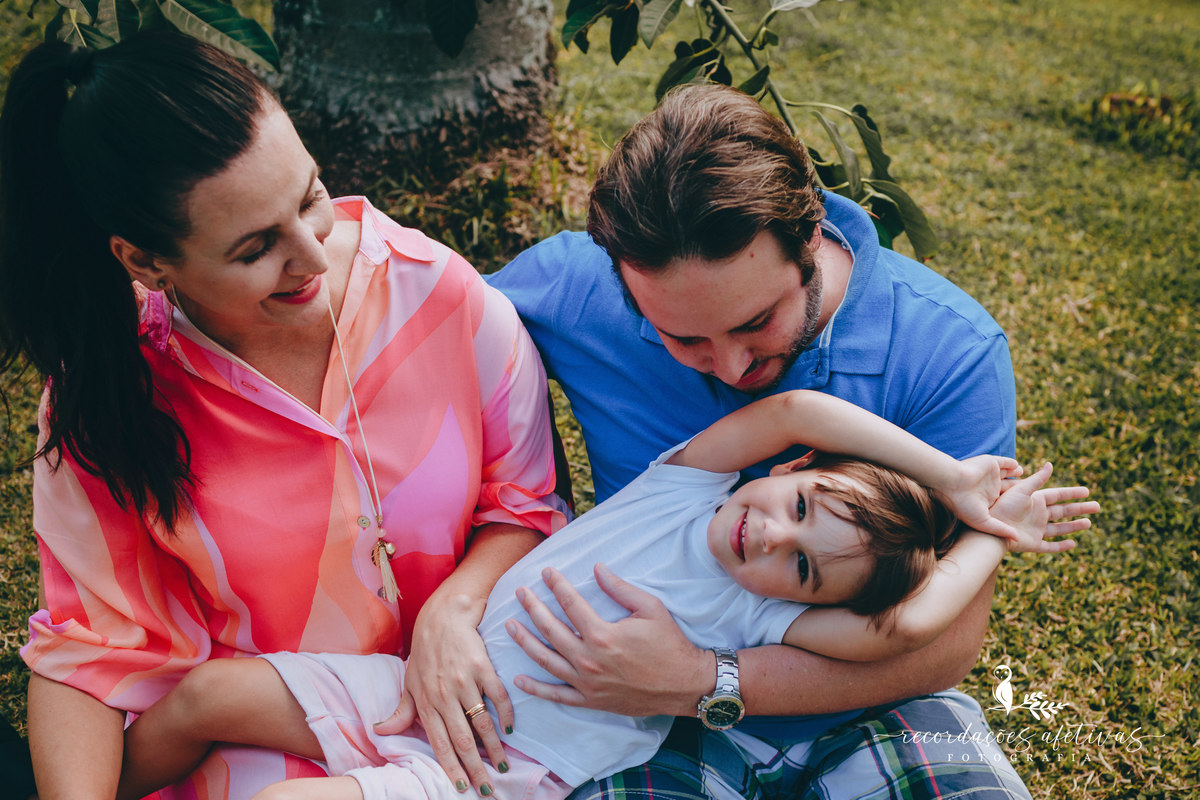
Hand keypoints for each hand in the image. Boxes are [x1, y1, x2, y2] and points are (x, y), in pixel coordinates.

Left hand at [374, 592, 512, 795]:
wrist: (443, 616)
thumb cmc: (425, 651)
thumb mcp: (410, 681)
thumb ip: (401, 711)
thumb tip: (380, 732)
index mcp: (426, 702)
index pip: (439, 743)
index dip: (451, 767)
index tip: (462, 787)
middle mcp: (444, 694)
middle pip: (462, 739)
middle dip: (475, 767)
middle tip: (486, 788)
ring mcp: (463, 681)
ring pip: (481, 722)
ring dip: (494, 747)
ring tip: (502, 765)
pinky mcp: (482, 666)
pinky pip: (497, 696)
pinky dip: (505, 715)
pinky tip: (510, 729)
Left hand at [505, 563, 711, 716]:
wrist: (684, 685)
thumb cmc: (670, 644)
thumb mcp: (651, 608)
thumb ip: (620, 588)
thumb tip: (597, 567)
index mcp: (603, 634)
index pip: (571, 604)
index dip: (556, 585)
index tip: (545, 572)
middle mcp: (589, 659)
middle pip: (550, 629)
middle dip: (532, 608)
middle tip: (519, 593)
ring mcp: (587, 683)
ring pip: (546, 660)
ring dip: (525, 642)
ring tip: (509, 626)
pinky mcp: (591, 701)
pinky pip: (557, 696)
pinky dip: (536, 688)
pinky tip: (519, 678)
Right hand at [937, 455, 1024, 538]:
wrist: (952, 482)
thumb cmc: (963, 504)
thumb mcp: (984, 522)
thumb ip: (1001, 529)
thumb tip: (1017, 539)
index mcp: (986, 500)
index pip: (1003, 502)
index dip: (1013, 505)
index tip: (1026, 510)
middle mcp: (987, 487)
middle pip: (1007, 488)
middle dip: (1017, 489)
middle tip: (1031, 491)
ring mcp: (988, 475)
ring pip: (1005, 474)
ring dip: (1013, 473)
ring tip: (1023, 474)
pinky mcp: (990, 463)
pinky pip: (1004, 462)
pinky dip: (1011, 464)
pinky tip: (1017, 466)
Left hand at [988, 462, 1098, 552]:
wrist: (990, 530)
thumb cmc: (1003, 508)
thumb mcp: (1021, 491)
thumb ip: (1037, 480)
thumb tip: (1050, 464)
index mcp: (1034, 501)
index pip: (1058, 495)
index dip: (1072, 493)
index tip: (1087, 491)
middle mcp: (1037, 515)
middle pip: (1063, 511)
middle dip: (1080, 509)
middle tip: (1097, 506)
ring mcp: (1035, 530)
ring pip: (1059, 528)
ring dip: (1074, 526)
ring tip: (1089, 523)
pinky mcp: (1032, 544)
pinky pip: (1050, 546)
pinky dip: (1061, 546)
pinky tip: (1073, 543)